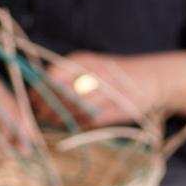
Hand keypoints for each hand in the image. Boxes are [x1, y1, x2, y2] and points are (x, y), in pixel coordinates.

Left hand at [42, 51, 165, 127]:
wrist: (151, 78)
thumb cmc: (112, 75)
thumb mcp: (88, 67)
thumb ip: (63, 78)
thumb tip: (35, 99)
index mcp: (82, 60)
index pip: (51, 78)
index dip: (39, 93)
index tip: (33, 104)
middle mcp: (94, 73)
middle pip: (61, 95)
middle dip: (48, 109)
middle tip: (43, 117)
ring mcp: (108, 91)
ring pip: (75, 109)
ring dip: (62, 119)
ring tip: (56, 122)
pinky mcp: (119, 108)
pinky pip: (91, 119)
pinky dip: (80, 124)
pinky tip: (76, 124)